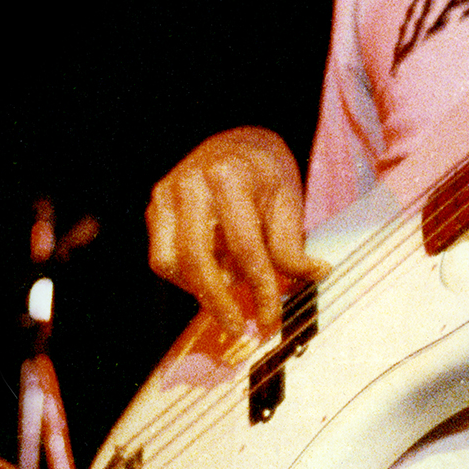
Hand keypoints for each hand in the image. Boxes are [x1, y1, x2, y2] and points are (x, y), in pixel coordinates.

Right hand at [146, 126, 324, 336]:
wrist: (236, 141)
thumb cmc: (265, 172)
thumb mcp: (288, 200)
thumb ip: (291, 243)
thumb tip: (313, 276)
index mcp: (230, 177)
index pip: (245, 246)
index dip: (260, 287)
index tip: (270, 318)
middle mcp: (190, 184)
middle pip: (197, 258)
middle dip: (218, 301)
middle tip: (239, 328)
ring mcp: (165, 195)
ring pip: (169, 262)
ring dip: (198, 290)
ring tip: (228, 299)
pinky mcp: (154, 208)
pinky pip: (162, 257)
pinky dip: (186, 277)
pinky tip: (212, 278)